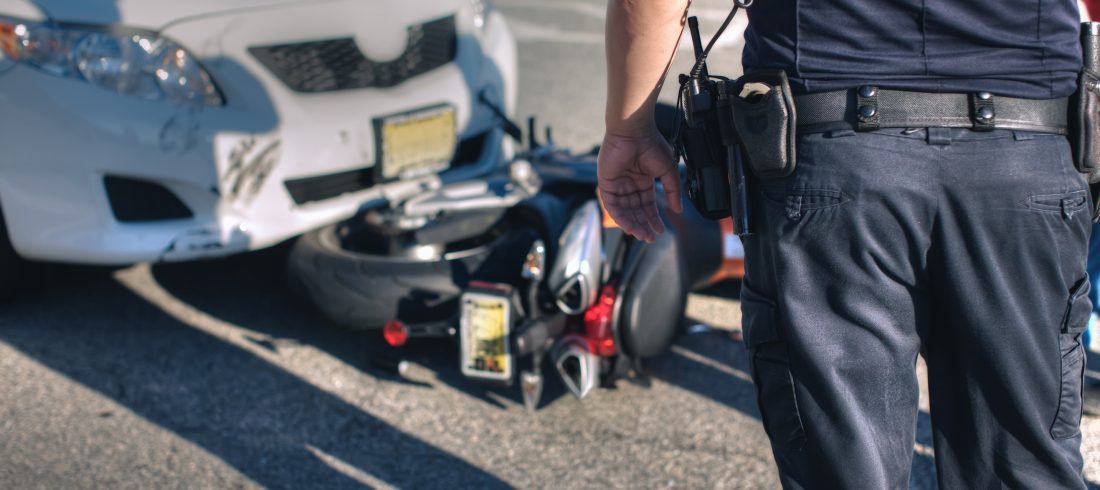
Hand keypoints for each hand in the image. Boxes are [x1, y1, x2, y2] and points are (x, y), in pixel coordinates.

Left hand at [597, 128, 682, 242]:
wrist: (634, 131)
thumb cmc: (651, 144)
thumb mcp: (667, 170)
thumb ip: (673, 190)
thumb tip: (678, 209)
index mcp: (643, 180)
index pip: (647, 204)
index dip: (653, 218)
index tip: (660, 231)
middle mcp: (629, 184)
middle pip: (636, 211)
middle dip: (643, 225)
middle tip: (650, 238)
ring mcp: (617, 184)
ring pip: (624, 211)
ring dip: (633, 224)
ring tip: (642, 235)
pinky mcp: (606, 183)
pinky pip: (612, 205)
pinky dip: (620, 217)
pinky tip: (629, 227)